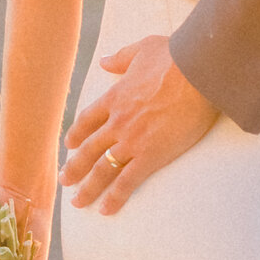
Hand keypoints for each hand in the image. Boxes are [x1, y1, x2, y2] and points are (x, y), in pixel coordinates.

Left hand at [61, 37, 217, 213]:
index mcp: (114, 97)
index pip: (88, 120)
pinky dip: (115, 197)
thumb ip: (121, 58)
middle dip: (74, 167)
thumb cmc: (174, 57)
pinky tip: (106, 210)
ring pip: (102, 169)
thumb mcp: (142, 49)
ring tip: (79, 202)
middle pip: (88, 149)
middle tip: (64, 181)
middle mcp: (117, 121)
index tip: (70, 145)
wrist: (196, 72)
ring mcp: (131, 140)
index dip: (77, 134)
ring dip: (88, 188)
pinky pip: (127, 182)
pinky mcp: (150, 155)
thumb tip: (105, 60)